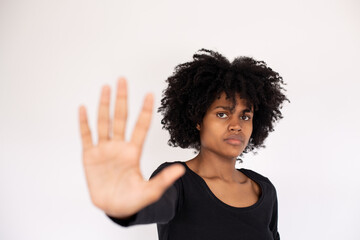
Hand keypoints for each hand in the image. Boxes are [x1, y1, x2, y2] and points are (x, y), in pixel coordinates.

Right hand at [78, 78, 184, 217]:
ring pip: (104, 122)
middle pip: (120, 117)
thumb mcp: (150, 191)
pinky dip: (84, 122)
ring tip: (106, 87)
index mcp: (133, 152)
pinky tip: (83, 108)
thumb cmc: (132, 200)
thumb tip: (181, 170)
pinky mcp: (90, 156)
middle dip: (122, 99)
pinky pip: (86, 136)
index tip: (150, 94)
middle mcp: (119, 146)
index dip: (145, 111)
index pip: (140, 126)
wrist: (113, 208)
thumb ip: (163, 180)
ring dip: (104, 104)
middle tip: (123, 79)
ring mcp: (104, 149)